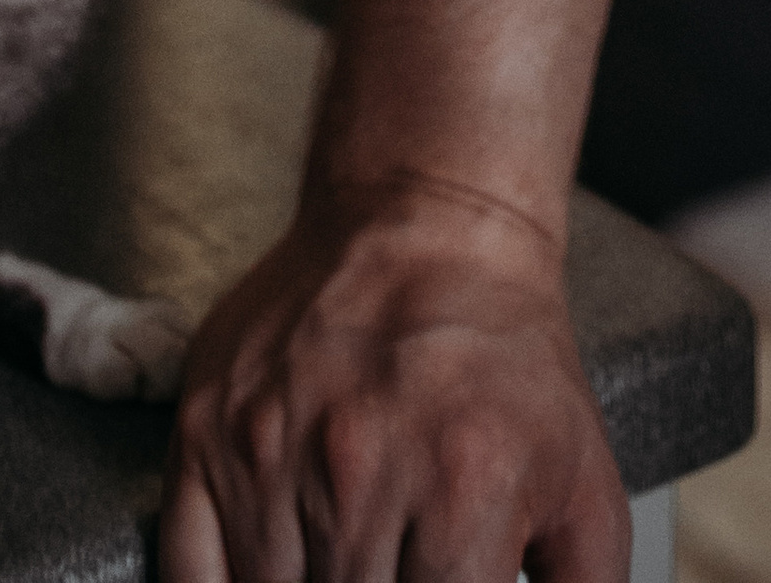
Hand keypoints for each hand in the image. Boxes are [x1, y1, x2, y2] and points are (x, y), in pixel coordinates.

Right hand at [160, 173, 629, 582]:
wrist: (429, 222)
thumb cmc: (507, 359)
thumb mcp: (585, 484)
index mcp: (462, 496)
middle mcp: (360, 475)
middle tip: (389, 569)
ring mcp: (271, 453)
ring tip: (349, 563)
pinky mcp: (208, 429)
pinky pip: (185, 573)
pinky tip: (271, 577)